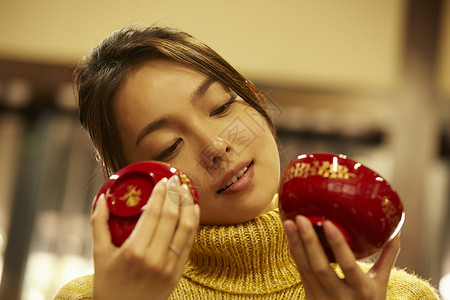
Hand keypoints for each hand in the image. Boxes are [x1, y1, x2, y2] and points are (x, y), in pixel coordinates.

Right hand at [91, 175, 199, 299]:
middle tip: (176, 179)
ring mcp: (169, 267)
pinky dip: (194, 224)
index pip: (153, 214)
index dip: (161, 194)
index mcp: (134, 251)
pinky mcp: (178, 273)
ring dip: (188, 206)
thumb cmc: (108, 286)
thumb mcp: (99, 255)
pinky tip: (193, 210)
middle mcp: (155, 258)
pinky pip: (190, 243)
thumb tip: (103, 197)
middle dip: (176, 194)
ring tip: (187, 191)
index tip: (164, 180)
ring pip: (186, 228)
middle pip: (172, 217)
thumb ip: (99, 223)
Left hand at [283, 216, 399, 299]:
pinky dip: (294, 253)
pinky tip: (290, 236)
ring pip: (304, 269)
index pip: (348, 265)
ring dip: (295, 244)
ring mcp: (322, 299)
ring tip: (288, 222)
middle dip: (308, 241)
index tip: (327, 222)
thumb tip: (396, 230)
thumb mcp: (381, 284)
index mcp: (362, 291)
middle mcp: (341, 297)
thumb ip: (387, 257)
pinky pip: (300, 272)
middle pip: (320, 267)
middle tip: (300, 218)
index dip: (337, 244)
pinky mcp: (309, 298)